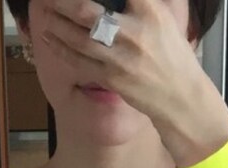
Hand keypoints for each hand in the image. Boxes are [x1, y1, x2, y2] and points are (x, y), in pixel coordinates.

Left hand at [39, 0, 212, 128]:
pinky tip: (49, 37)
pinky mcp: (111, 78)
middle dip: (64, 2)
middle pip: (87, 11)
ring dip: (57, 24)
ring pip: (78, 37)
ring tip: (46, 12)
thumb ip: (141, 3)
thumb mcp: (163, 18)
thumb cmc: (172, 56)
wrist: (180, 97)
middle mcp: (133, 32)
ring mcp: (120, 57)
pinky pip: (79, 61)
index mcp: (149, 11)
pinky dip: (61, 48)